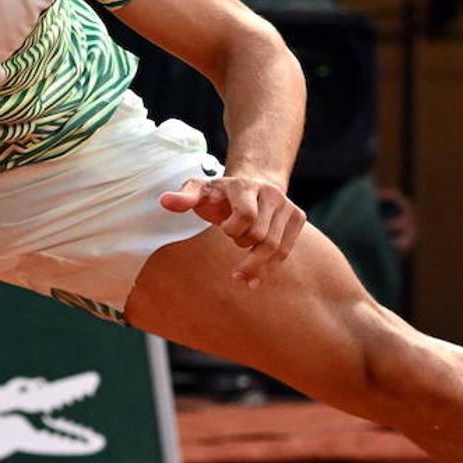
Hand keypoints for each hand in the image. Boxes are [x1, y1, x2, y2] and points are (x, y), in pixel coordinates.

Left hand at [159, 175, 306, 288]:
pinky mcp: (298, 217)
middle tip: (234, 239)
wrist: (252, 184)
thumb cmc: (219, 194)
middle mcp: (270, 193)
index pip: (246, 216)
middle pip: (260, 236)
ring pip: (275, 247)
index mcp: (245, 185)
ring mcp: (287, 205)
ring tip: (240, 271)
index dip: (232, 230)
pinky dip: (269, 268)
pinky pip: (285, 251)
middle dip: (242, 244)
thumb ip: (185, 197)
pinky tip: (254, 279)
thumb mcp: (199, 191)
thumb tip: (164, 201)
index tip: (223, 229)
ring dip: (255, 262)